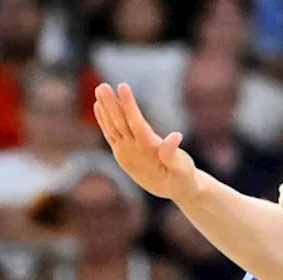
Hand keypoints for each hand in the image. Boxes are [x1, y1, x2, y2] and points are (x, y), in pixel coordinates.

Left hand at [94, 83, 197, 201]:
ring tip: (100, 89)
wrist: (175, 191)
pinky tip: (99, 106)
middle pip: (119, 124)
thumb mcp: (184, 169)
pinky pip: (110, 134)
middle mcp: (133, 152)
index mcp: (148, 152)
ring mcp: (125, 153)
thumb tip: (176, 136)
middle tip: (102, 85)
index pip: (136, 124)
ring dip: (105, 108)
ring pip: (112, 127)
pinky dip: (103, 120)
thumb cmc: (183, 177)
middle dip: (111, 104)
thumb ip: (175, 155)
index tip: (123, 86)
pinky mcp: (122, 154)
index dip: (129, 106)